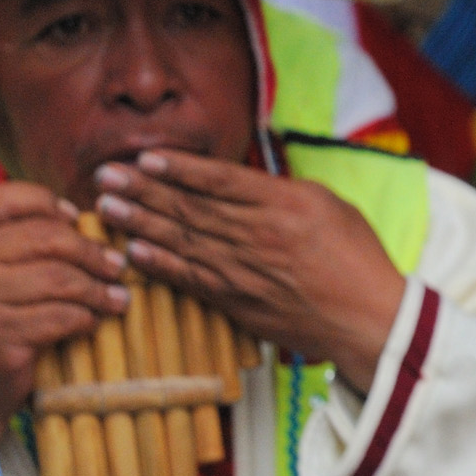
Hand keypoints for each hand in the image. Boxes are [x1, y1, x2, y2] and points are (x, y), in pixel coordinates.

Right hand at [0, 181, 128, 443]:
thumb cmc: (3, 321)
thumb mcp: (7, 275)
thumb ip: (34, 244)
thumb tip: (91, 217)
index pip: (8, 198)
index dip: (50, 202)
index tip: (79, 220)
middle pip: (46, 237)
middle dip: (93, 253)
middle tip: (119, 268)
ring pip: (58, 278)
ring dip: (97, 290)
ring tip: (117, 299)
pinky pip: (58, 316)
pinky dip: (85, 318)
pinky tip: (94, 322)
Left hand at [93, 149, 407, 387]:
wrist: (370, 317)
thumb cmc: (357, 256)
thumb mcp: (330, 205)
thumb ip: (281, 191)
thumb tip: (238, 181)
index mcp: (284, 204)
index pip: (219, 180)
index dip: (178, 169)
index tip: (144, 158)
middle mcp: (259, 234)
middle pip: (191, 207)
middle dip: (143, 190)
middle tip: (105, 175)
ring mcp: (246, 270)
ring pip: (184, 241)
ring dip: (140, 223)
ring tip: (107, 208)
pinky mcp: (239, 301)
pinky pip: (192, 279)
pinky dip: (161, 265)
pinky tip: (134, 252)